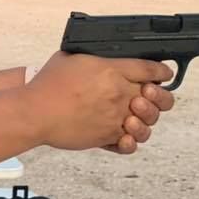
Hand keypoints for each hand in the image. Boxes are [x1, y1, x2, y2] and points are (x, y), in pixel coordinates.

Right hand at [25, 52, 173, 151]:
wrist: (35, 113)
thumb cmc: (47, 85)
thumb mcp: (71, 57)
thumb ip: (93, 56)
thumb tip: (100, 54)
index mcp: (112, 70)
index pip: (151, 69)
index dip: (161, 71)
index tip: (163, 74)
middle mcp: (119, 94)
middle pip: (159, 97)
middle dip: (161, 96)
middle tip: (149, 96)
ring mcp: (115, 118)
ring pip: (149, 123)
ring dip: (147, 119)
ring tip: (134, 117)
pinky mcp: (106, 137)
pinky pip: (130, 143)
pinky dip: (131, 141)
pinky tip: (125, 135)